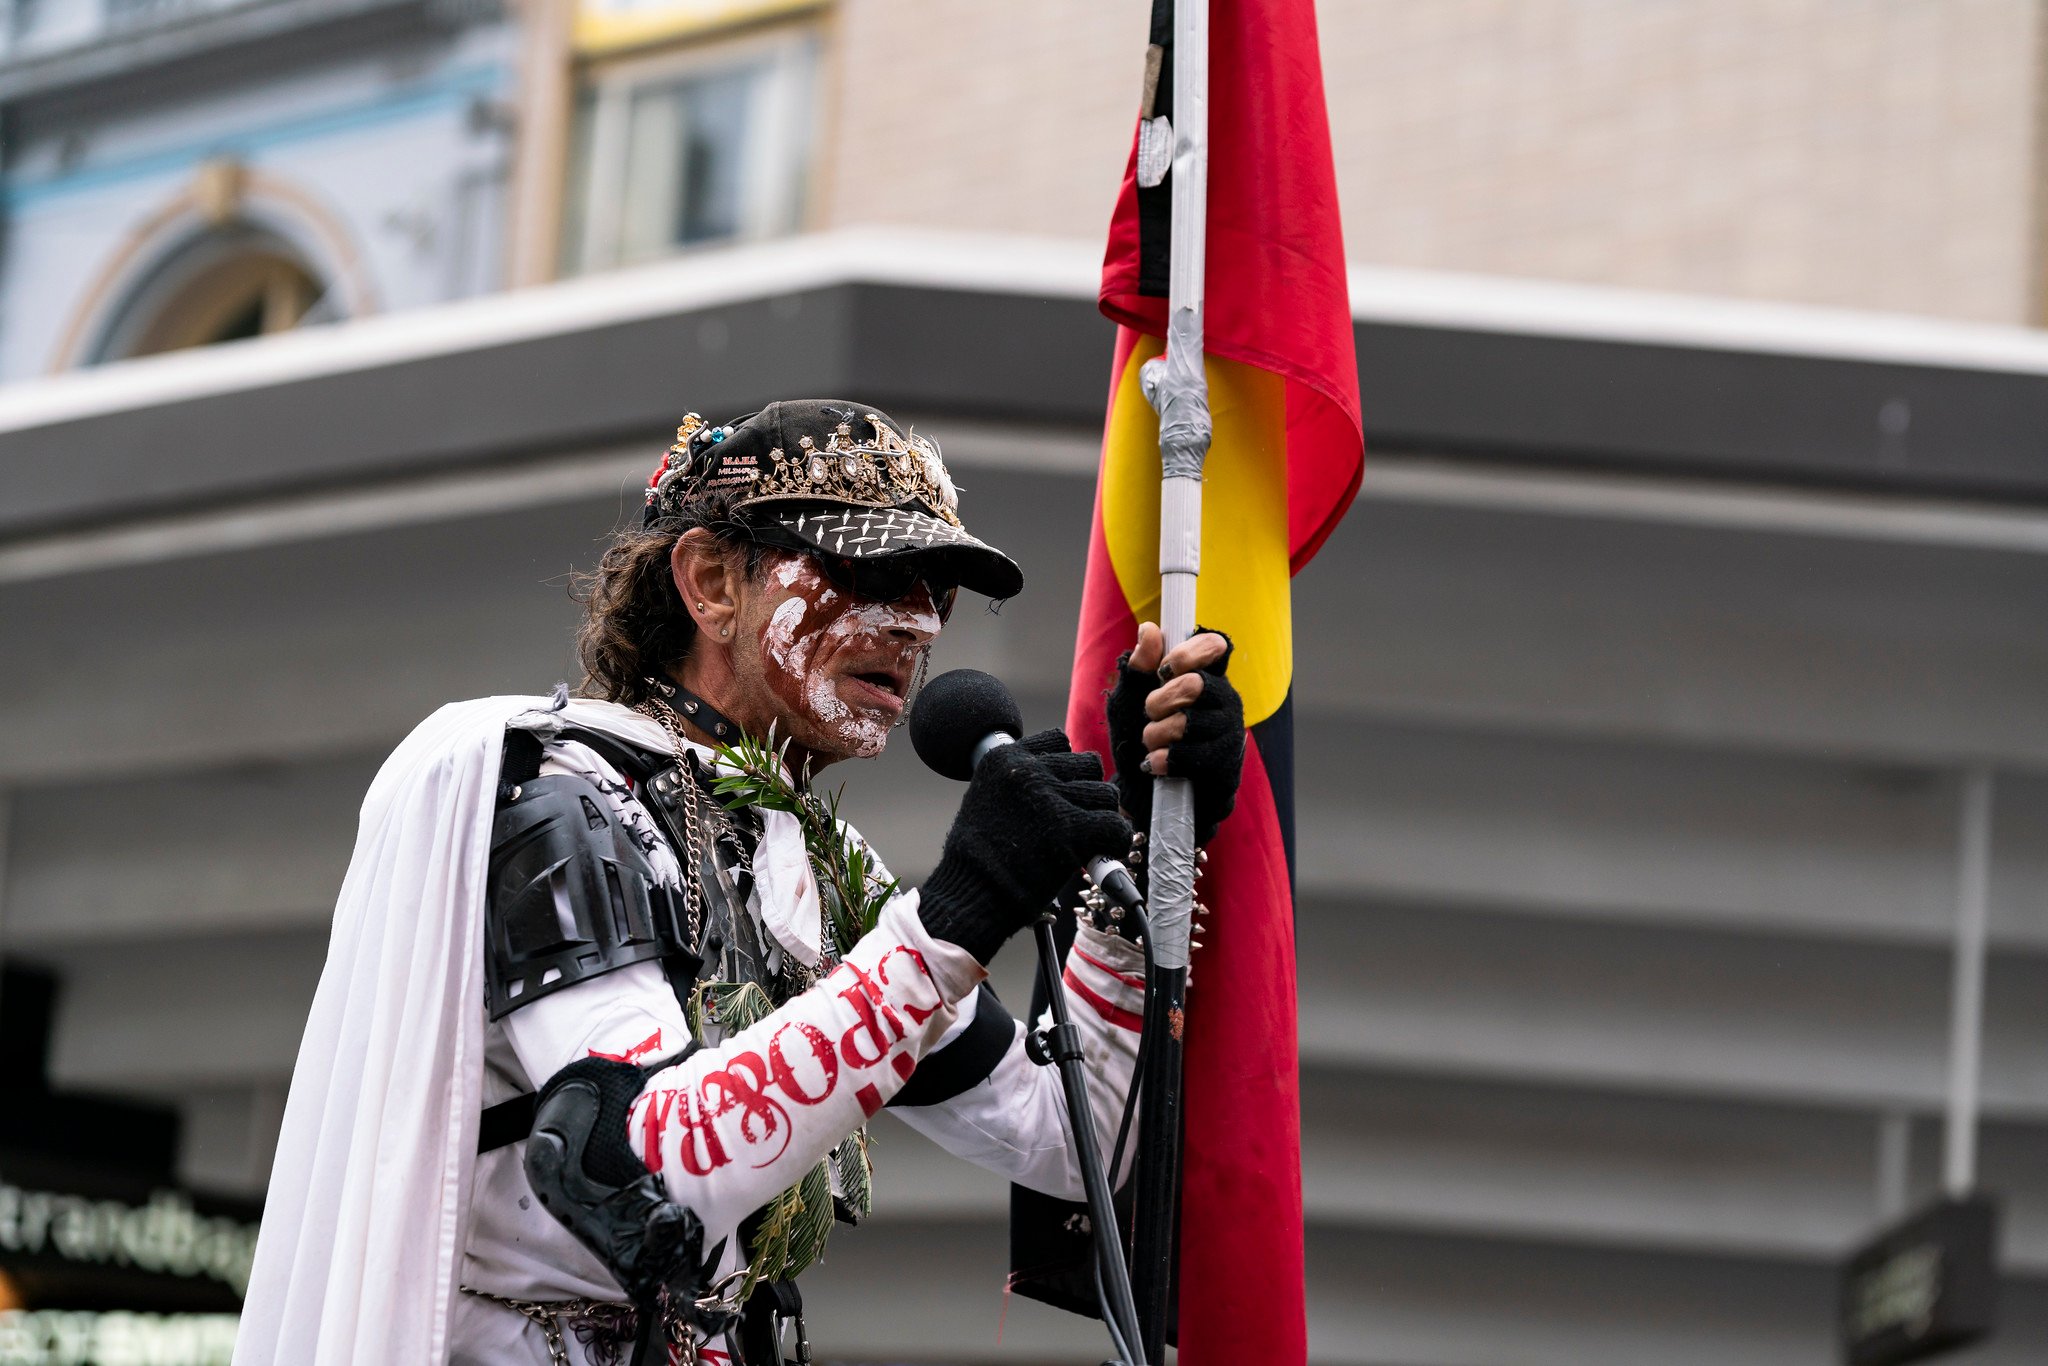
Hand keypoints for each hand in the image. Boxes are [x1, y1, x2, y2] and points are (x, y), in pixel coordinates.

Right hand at [918, 730, 1132, 964]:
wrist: (971, 893)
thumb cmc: (978, 857)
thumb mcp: (987, 799)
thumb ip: (1021, 782)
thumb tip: (1063, 780)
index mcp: (1004, 758)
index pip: (1059, 740)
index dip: (1068, 769)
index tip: (1064, 792)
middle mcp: (1027, 770)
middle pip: (1088, 764)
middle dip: (1087, 792)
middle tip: (1080, 819)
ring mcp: (1049, 797)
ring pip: (1105, 793)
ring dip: (1102, 817)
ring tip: (1089, 839)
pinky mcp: (1069, 828)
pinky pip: (1114, 824)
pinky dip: (1116, 841)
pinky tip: (1104, 852)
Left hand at [1106, 623, 1245, 845]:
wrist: (1141, 795)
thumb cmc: (1136, 740)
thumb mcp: (1128, 702)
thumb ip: (1138, 668)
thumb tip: (1150, 630)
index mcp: (1205, 678)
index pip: (1215, 647)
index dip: (1190, 653)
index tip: (1165, 670)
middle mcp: (1225, 702)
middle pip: (1196, 684)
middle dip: (1160, 700)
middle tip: (1150, 713)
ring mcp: (1230, 736)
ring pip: (1192, 722)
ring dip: (1158, 733)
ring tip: (1149, 742)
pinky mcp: (1228, 769)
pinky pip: (1196, 757)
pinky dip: (1166, 759)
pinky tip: (1154, 763)